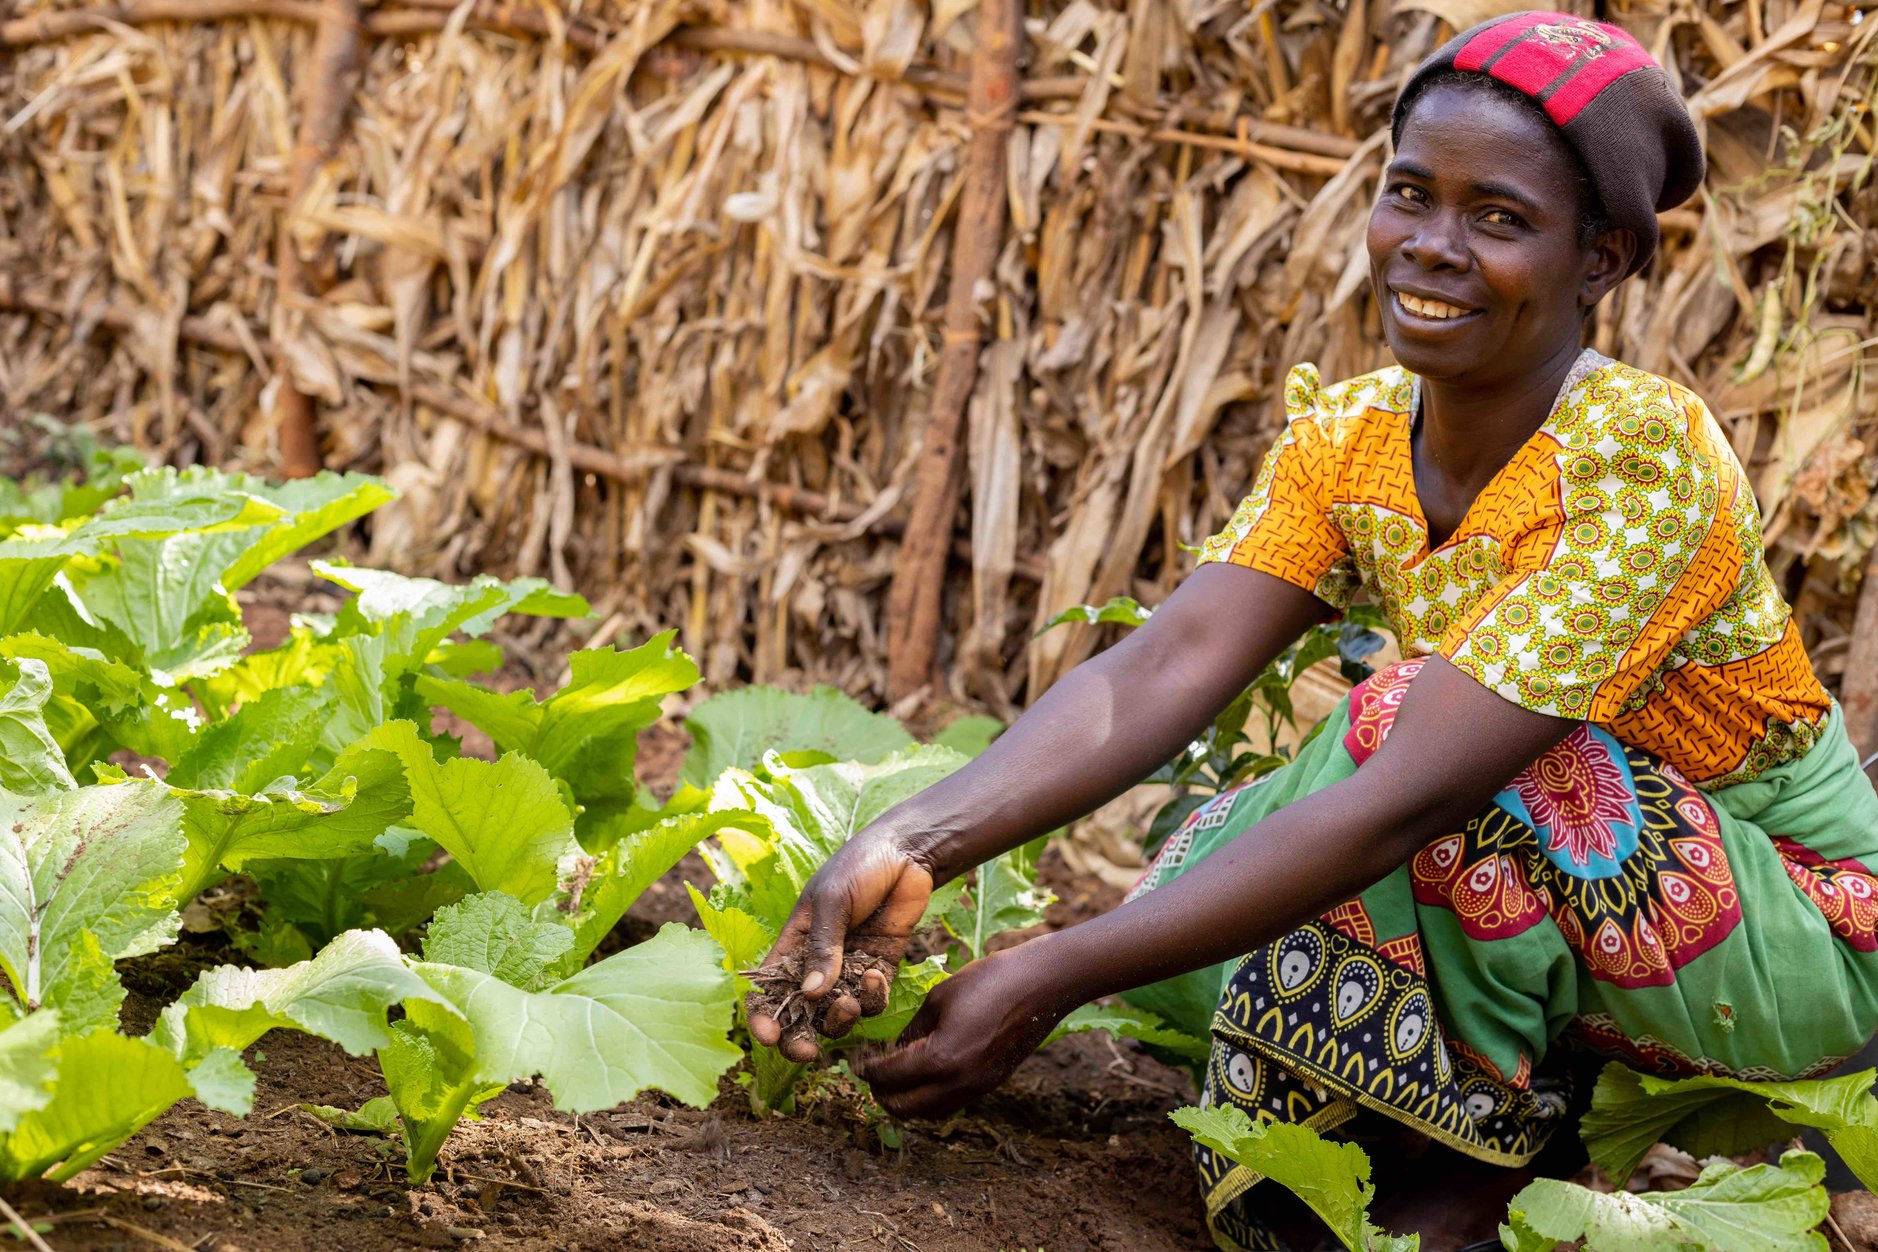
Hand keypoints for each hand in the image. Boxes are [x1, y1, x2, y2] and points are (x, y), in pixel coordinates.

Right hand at [747, 828, 935, 1061]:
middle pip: (801, 1015)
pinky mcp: (880, 969)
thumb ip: (822, 947)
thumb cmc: (859, 866)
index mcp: (793, 944)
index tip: (768, 1037)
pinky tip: (876, 975)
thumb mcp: (832, 901)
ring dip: (841, 1018)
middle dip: (799, 1039)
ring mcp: (849, 969)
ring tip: (850, 1000)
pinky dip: (872, 999)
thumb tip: (810, 994)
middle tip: (807, 1053)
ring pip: (837, 1015)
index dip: (764, 1017)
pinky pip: (872, 1001)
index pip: (769, 990)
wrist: (907, 853)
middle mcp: (818, 963)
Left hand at [856, 940, 1074, 1119]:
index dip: (866, 1069)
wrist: (1043, 983)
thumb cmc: (991, 979)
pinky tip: (925, 1073)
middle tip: (871, 1073)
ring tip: (895, 1076)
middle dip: (881, 1093)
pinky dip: (930, 1097)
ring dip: (906, 1101)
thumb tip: (895, 1049)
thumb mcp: (940, 997)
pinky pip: (950, 1103)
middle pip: (905, 1109)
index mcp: (941, 1059)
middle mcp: (958, 1083)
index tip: (855, 1060)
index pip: (889, 1077)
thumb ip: (913, 1028)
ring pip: (929, 1113)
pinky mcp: (991, 1084)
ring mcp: (978, 1088)